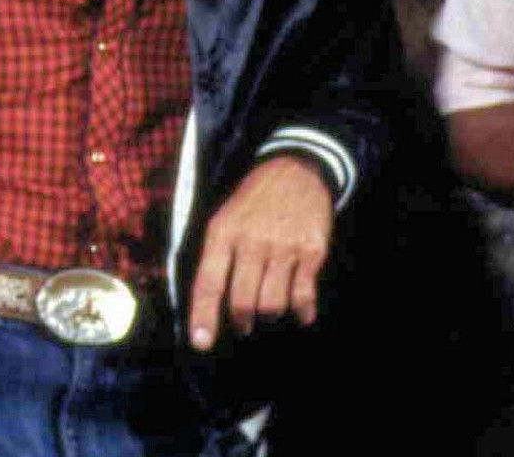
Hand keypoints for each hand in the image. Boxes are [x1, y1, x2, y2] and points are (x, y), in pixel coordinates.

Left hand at [187, 155, 334, 351]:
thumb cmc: (253, 202)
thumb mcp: (224, 218)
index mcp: (223, 233)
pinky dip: (301, 311)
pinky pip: (303, 295)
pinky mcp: (311, 250)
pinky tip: (300, 313)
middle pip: (243, 302)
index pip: (209, 283)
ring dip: (269, 315)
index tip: (201, 343)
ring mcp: (284, 246)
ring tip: (268, 308)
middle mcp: (252, 241)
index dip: (203, 316)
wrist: (296, 170)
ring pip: (272, 304)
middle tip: (243, 324)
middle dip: (241, 321)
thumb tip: (206, 304)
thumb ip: (215, 257)